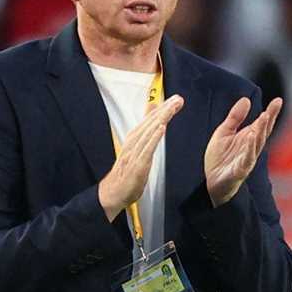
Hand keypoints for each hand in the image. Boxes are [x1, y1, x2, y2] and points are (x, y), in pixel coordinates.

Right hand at [98, 95, 183, 220]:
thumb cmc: (126, 172)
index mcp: (134, 138)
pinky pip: (146, 149)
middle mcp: (134, 143)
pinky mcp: (138, 165)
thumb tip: (152, 116)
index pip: (150, 120)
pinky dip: (153, 138)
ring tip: (171, 109)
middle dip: (165, 110)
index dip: (163, 108)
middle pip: (150, 123)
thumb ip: (145, 132)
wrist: (113, 192)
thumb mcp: (137, 149)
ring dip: (161, 119)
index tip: (175, 99)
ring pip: (149, 132)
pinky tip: (161, 129)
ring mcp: (135, 153)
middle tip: (178, 100)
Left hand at [205, 97, 281, 206]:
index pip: (262, 123)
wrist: (211, 181)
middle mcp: (251, 147)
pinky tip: (252, 137)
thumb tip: (246, 99)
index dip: (271, 112)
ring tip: (264, 116)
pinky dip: (250, 148)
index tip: (278, 100)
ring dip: (261, 130)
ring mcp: (248, 159)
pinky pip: (247, 158)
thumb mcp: (224, 132)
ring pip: (257, 143)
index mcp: (249, 137)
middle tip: (275, 106)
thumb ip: (235, 117)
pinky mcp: (240, 169)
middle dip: (269, 119)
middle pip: (263, 131)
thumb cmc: (220, 158)